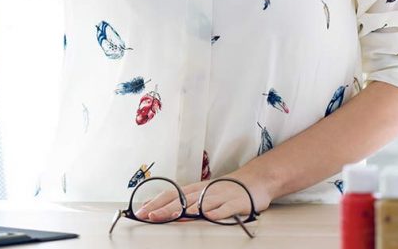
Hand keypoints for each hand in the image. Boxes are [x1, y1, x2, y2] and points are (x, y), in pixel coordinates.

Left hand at [134, 163, 272, 222]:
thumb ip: (188, 202)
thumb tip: (166, 211)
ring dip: (185, 211)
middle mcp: (205, 191)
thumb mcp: (205, 194)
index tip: (142, 211)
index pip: (172, 194)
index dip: (156, 202)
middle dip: (164, 209)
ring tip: (171, 217)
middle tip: (150, 216)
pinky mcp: (236, 203)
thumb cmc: (227, 189)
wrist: (254, 181)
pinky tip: (208, 217)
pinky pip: (225, 209)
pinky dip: (216, 213)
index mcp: (196, 189)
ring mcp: (221, 196)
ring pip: (200, 204)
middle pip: (182, 200)